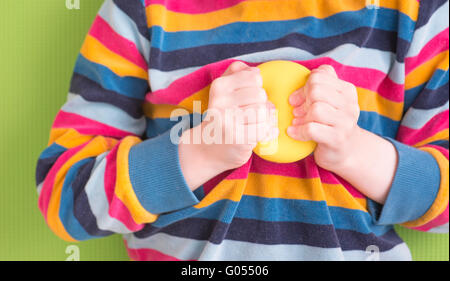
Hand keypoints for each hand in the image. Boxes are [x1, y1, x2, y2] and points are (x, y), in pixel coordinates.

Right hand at [179, 61, 278, 189]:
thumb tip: (254, 70)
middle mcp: (220, 101)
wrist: (207, 150)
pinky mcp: (236, 137)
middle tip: (248, 116)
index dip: (256, 88)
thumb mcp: (223, 92)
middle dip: (260, 106)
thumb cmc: (222, 118)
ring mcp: (227, 120)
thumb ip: (236, 74)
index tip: (245, 100)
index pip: (255, 77)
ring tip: (250, 126)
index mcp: (219, 85)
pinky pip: (264, 129)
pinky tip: (254, 136)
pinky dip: (265, 133)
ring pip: (264, 112)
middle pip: (261, 95)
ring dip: (263, 121)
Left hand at [287, 65, 360, 171]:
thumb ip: (320, 85)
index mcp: (347, 90)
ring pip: (315, 109)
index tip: (298, 98)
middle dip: (302, 100)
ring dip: (300, 117)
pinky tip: (293, 132)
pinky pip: (312, 129)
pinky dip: (298, 131)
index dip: (304, 86)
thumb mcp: (330, 101)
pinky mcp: (337, 138)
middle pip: (316, 91)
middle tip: (296, 111)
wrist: (346, 152)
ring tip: (297, 122)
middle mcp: (350, 104)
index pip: (320, 76)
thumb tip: (302, 78)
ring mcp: (345, 122)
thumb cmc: (331, 124)